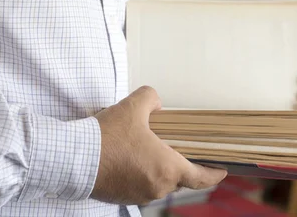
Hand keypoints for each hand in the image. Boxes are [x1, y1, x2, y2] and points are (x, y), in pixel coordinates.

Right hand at [91, 86, 226, 205]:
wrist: (74, 158)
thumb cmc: (107, 137)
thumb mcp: (133, 107)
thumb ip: (151, 98)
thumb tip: (155, 103)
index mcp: (167, 168)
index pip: (201, 177)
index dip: (214, 174)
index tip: (222, 170)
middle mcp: (157, 186)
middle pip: (179, 178)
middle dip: (180, 163)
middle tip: (176, 147)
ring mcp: (139, 195)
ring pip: (158, 181)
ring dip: (157, 168)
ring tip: (146, 148)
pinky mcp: (122, 197)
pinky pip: (140, 185)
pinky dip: (140, 173)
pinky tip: (129, 157)